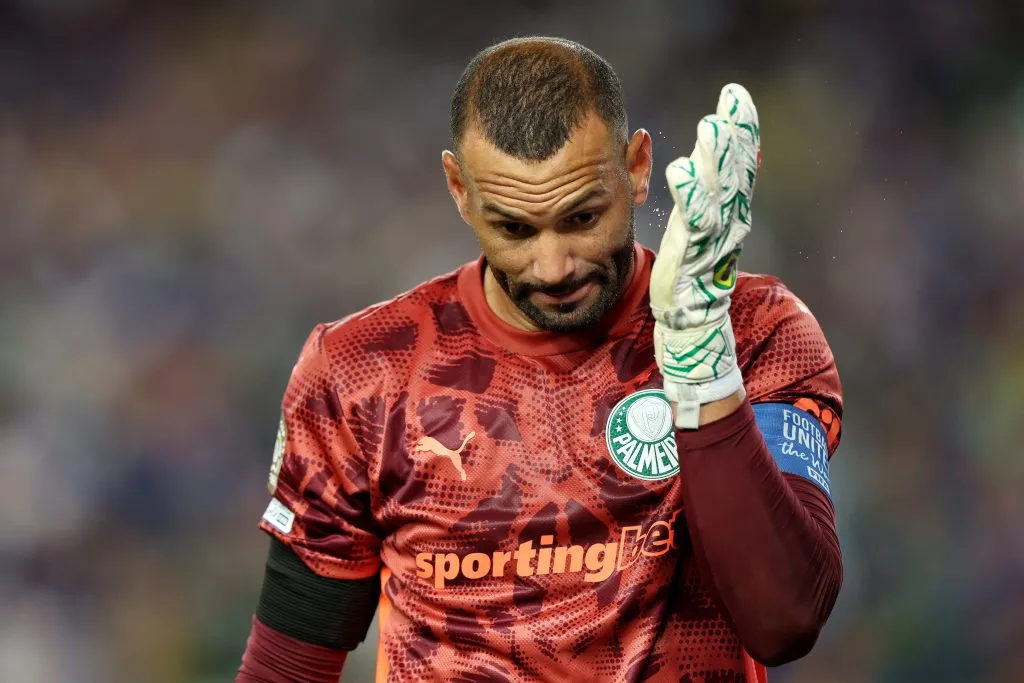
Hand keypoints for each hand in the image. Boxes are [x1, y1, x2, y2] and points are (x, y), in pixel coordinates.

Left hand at [649, 83, 759, 428]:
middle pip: (736, 177)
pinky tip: (681, 169)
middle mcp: (726, 234)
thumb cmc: (691, 303)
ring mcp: (712, 250)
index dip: (739, 137)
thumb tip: (701, 197)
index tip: (736, 100)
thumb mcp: (697, 253)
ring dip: (717, 159)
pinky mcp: (693, 266)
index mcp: (726, 227)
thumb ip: (702, 221)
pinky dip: (690, 197)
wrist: (697, 350)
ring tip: (713, 123)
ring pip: (720, 197)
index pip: (737, 174)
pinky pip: (694, 227)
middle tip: (735, 97)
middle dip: (736, 136)